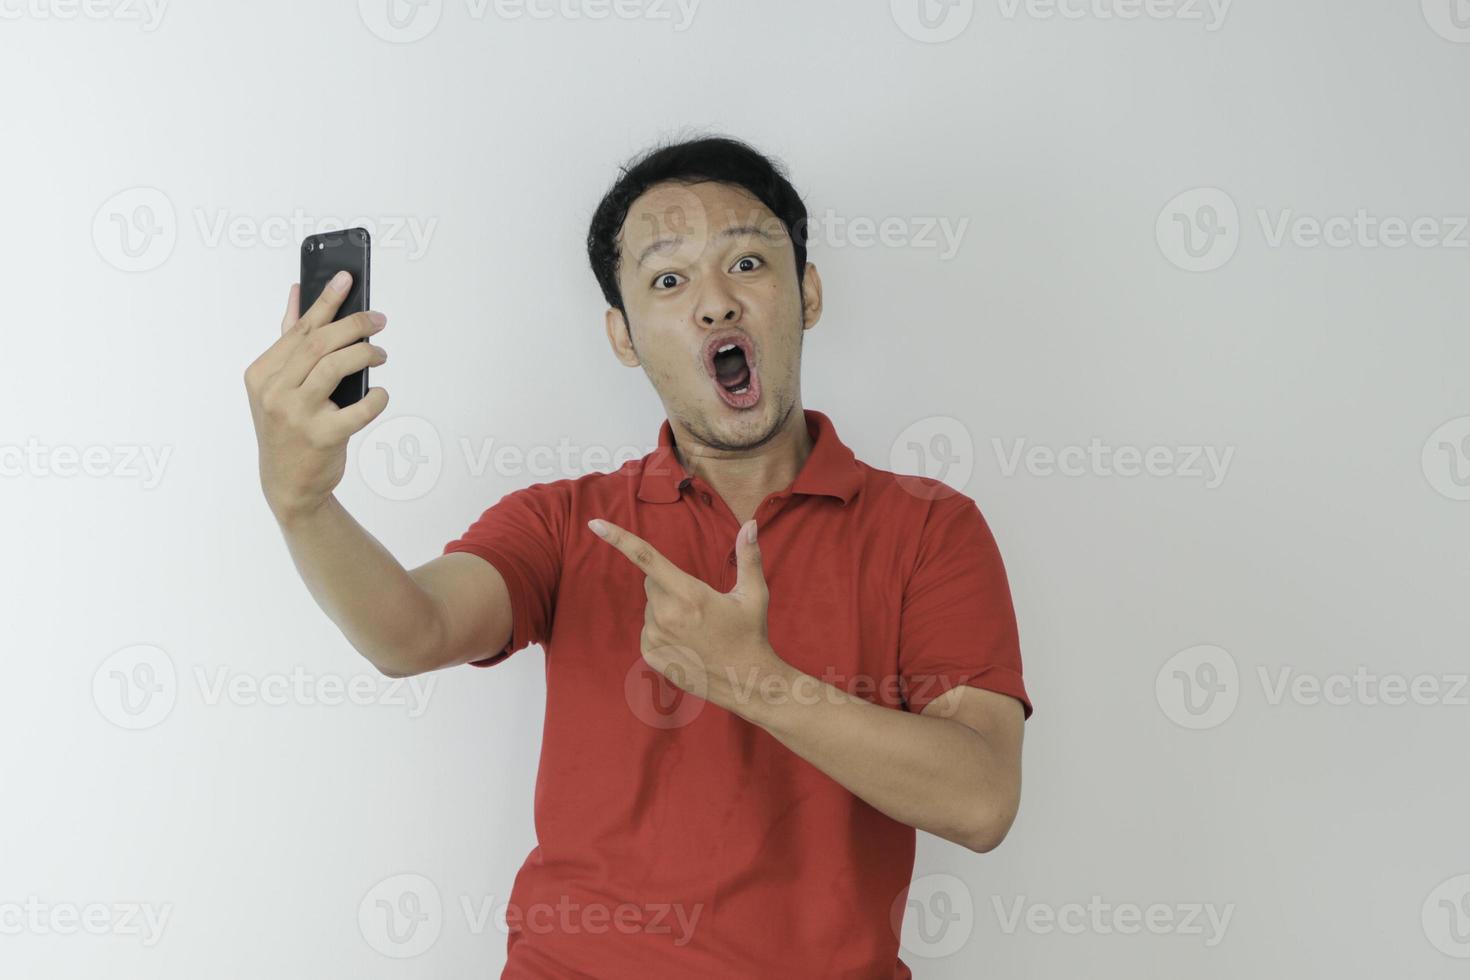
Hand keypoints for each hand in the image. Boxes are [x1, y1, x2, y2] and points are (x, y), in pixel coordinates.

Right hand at [243, 272, 389, 524]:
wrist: (288, 484)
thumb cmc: (288, 428)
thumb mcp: (278, 385)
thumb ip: (289, 340)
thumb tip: (297, 293)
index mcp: (261, 373)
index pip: (300, 329)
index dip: (326, 301)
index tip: (348, 278)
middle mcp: (274, 391)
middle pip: (319, 344)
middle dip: (354, 325)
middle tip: (379, 321)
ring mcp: (296, 415)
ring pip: (335, 366)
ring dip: (365, 354)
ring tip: (380, 353)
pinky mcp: (321, 437)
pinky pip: (358, 409)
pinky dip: (376, 398)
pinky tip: (380, 393)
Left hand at [589, 517, 785, 717]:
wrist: (744, 681)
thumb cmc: (750, 634)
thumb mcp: (754, 594)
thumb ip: (749, 556)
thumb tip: (750, 524)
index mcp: (689, 595)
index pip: (646, 558)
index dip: (619, 538)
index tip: (595, 524)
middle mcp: (667, 615)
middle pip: (652, 581)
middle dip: (669, 584)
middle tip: (698, 603)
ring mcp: (655, 637)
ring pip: (651, 606)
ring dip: (667, 608)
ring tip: (696, 627)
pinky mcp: (650, 653)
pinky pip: (648, 628)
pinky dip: (662, 629)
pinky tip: (686, 642)